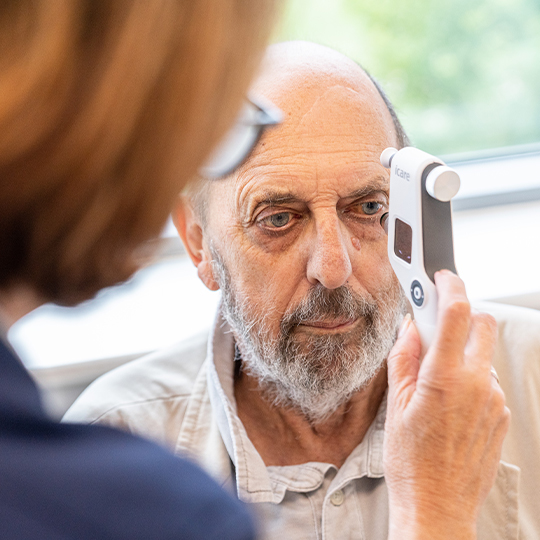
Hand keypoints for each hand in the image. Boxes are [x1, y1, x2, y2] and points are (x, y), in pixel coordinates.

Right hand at [384, 270, 509, 539]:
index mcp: (446, 378)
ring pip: (485, 355)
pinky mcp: (501, 416)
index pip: (458, 314)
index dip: (450, 287)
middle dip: (462, 316)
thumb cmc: (411, 461)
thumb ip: (404, 358)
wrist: (437, 505)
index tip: (443, 278)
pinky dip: (472, 377)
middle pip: (482, 325)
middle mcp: (478, 385)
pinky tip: (451, 401)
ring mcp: (494, 401)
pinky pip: (490, 381)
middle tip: (437, 328)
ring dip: (464, 352)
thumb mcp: (395, 404)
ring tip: (438, 378)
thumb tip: (411, 329)